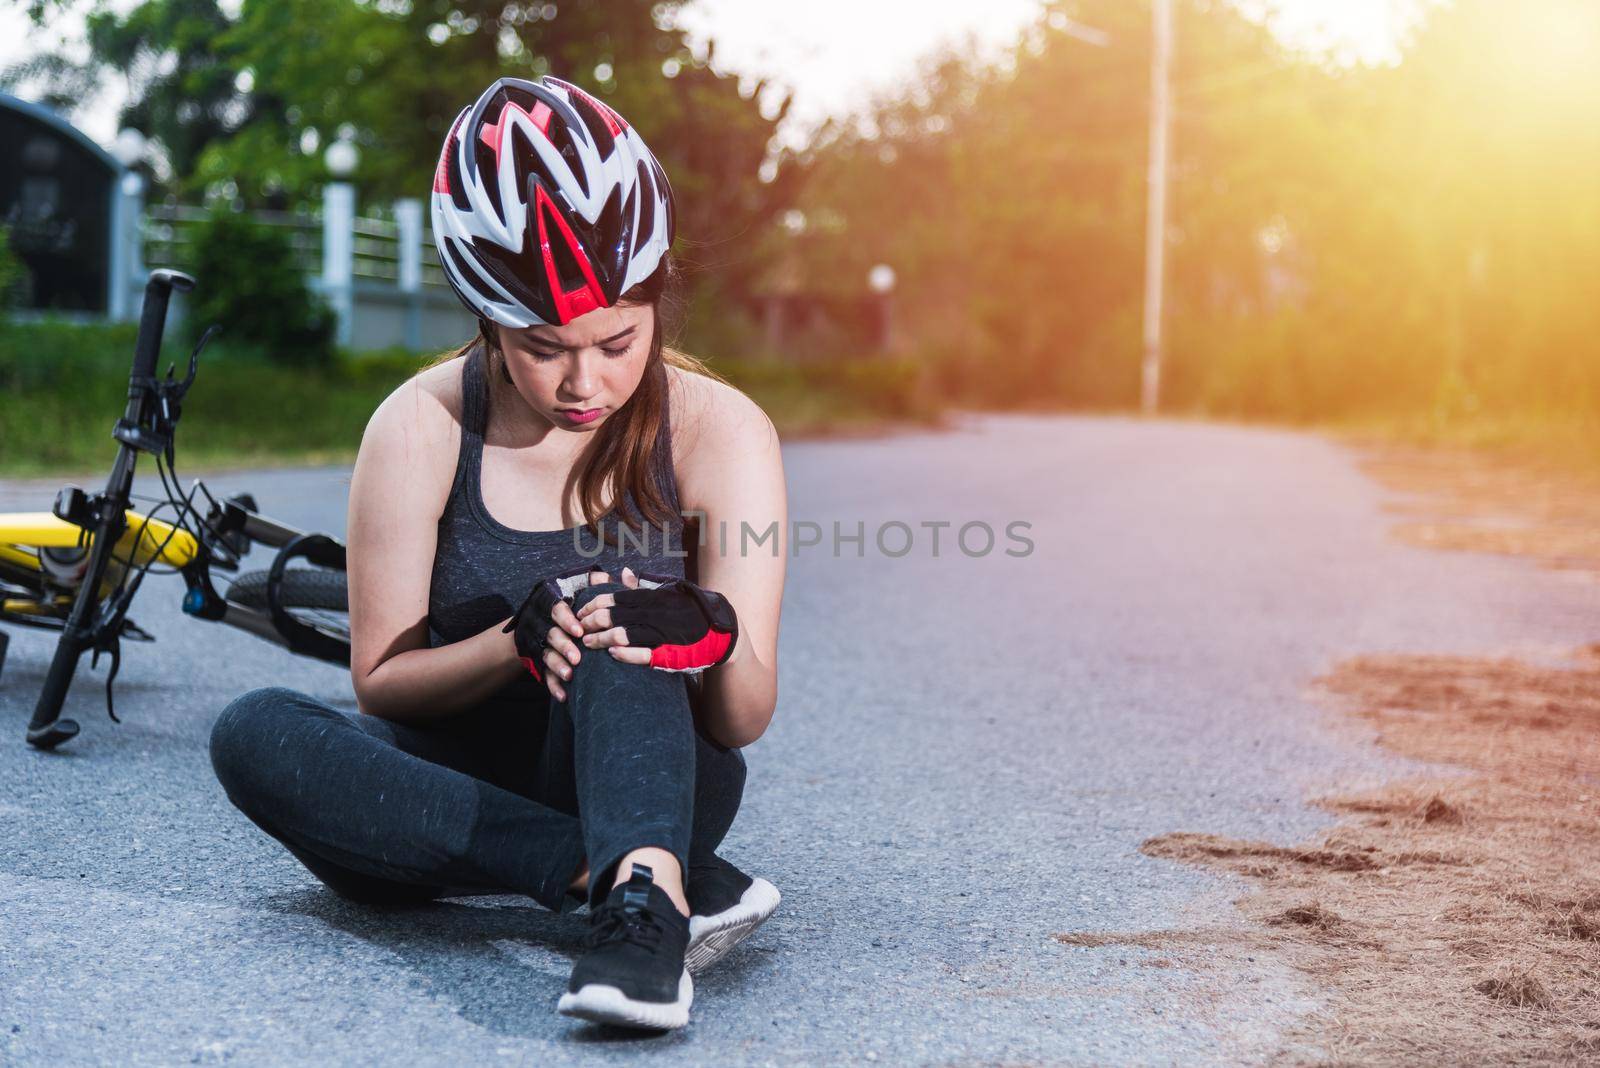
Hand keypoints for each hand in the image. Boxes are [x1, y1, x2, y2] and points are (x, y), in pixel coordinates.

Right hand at [503, 566, 608, 700]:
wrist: (532, 626)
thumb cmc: (567, 607)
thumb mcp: (576, 591)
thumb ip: (591, 585)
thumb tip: (605, 575)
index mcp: (551, 604)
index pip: (556, 609)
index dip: (566, 619)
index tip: (579, 630)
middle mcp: (542, 622)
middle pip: (550, 634)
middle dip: (563, 646)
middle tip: (577, 658)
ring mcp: (538, 643)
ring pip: (545, 655)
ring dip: (557, 666)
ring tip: (570, 676)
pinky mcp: (538, 661)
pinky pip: (543, 675)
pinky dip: (553, 686)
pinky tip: (564, 696)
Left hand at [574, 566, 738, 673]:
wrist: (721, 631)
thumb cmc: (690, 611)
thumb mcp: (668, 592)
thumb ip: (643, 585)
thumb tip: (624, 572)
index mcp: (651, 597)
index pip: (613, 597)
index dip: (592, 604)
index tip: (581, 611)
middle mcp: (653, 613)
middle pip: (610, 616)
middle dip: (589, 623)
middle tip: (579, 629)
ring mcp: (660, 634)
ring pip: (620, 635)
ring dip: (599, 640)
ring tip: (588, 643)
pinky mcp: (668, 653)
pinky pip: (640, 654)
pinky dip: (623, 654)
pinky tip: (612, 654)